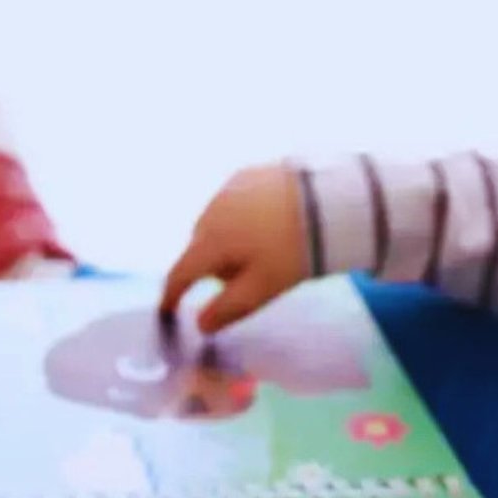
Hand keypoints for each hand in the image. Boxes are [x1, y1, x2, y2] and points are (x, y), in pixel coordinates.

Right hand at [160, 164, 308, 332]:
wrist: (330, 197)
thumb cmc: (294, 250)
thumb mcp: (263, 288)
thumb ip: (228, 309)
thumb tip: (201, 324)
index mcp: (210, 241)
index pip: (180, 273)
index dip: (171, 294)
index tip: (167, 309)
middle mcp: (210, 211)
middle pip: (200, 247)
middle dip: (213, 266)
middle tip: (245, 279)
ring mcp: (227, 188)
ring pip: (215, 223)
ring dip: (227, 239)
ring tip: (263, 249)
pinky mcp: (248, 172)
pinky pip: (232, 203)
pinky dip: (241, 218)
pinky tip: (268, 224)